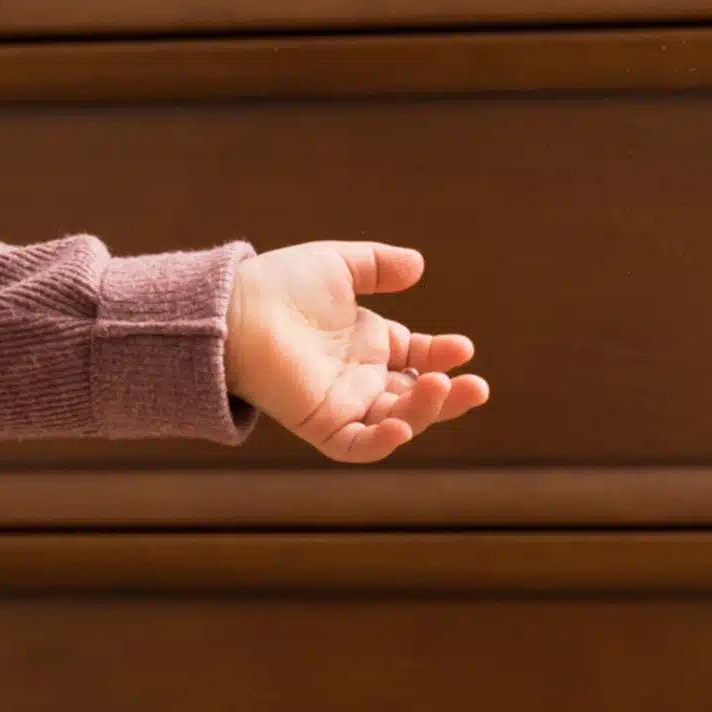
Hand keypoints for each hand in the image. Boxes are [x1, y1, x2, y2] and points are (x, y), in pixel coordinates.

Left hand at [225, 241, 486, 462]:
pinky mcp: (320, 423)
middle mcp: (359, 378)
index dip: (443, 355)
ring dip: (426, 411)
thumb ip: (378, 266)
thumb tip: (419, 265)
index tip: (463, 347)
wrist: (234, 309)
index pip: (418, 357)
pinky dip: (382, 443)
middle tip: (476, 387)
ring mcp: (342, 403)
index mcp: (367, 344)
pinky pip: (357, 446)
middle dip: (449, 395)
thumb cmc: (280, 284)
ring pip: (397, 421)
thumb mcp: (339, 266)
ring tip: (442, 387)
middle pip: (415, 396)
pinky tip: (403, 427)